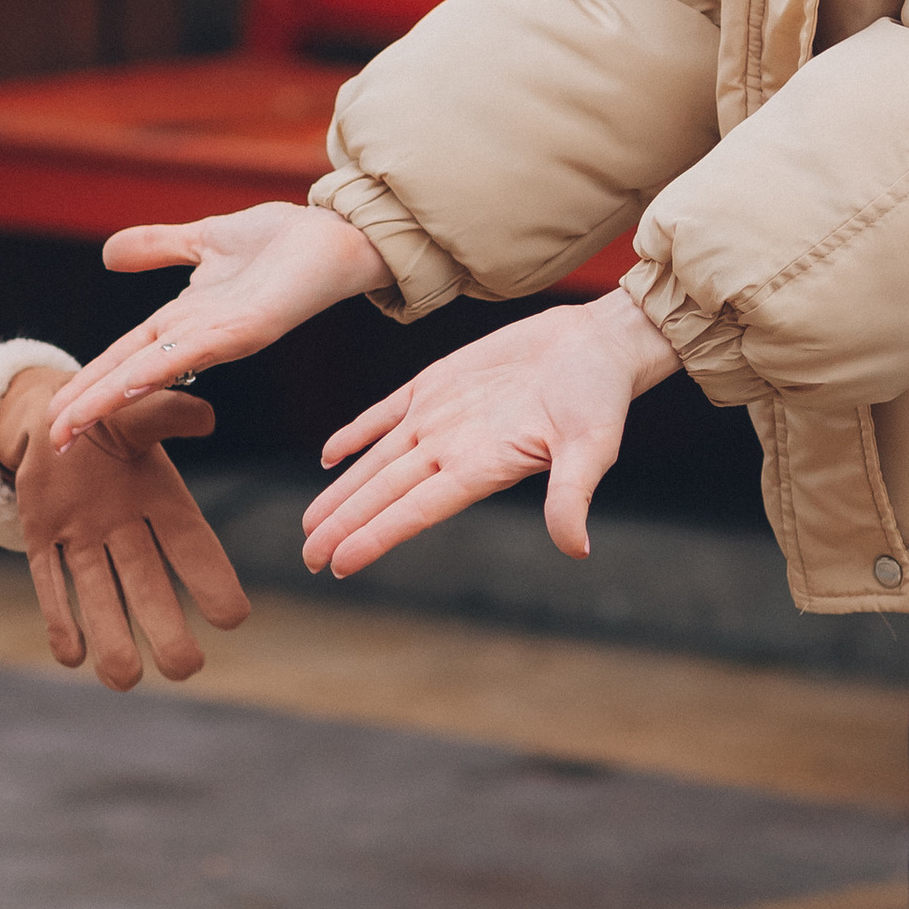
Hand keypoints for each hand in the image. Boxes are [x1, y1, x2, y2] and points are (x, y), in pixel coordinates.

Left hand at [0, 367, 252, 689]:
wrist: (55, 418)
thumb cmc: (108, 414)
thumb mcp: (134, 410)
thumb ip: (167, 414)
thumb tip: (207, 418)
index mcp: (161, 499)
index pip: (190, 546)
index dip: (212, 580)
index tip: (233, 618)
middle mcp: (126, 530)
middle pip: (149, 586)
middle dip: (166, 627)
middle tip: (185, 668)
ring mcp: (83, 540)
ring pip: (100, 595)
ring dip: (112, 636)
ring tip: (123, 678)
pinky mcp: (42, 541)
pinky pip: (50, 583)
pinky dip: (60, 619)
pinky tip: (71, 656)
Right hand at [47, 202, 386, 448]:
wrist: (336, 233)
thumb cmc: (280, 241)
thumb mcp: (203, 239)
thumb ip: (158, 246)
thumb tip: (109, 254)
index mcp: (183, 319)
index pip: (122, 355)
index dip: (87, 382)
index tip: (53, 413)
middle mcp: (196, 336)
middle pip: (128, 374)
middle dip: (89, 405)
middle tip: (51, 440)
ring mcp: (220, 337)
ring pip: (151, 370)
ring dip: (111, 398)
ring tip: (73, 426)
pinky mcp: (248, 329)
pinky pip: (194, 350)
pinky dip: (159, 366)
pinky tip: (129, 382)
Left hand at [302, 292, 676, 578]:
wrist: (598, 344)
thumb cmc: (600, 399)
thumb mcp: (591, 450)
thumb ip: (571, 497)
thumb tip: (575, 549)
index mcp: (479, 468)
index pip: (413, 512)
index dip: (374, 537)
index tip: (339, 565)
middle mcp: (451, 449)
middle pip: (384, 494)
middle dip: (344, 526)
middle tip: (308, 558)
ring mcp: (440, 417)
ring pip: (377, 461)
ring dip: (343, 491)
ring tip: (310, 525)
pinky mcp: (438, 382)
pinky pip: (385, 413)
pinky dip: (356, 432)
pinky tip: (330, 455)